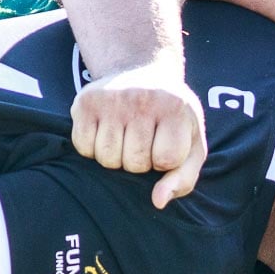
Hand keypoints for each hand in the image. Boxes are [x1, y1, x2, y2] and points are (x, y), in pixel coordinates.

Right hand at [70, 65, 206, 208]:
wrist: (141, 71)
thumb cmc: (169, 119)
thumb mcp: (190, 144)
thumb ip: (183, 178)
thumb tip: (158, 201)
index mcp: (176, 108)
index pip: (166, 160)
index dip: (163, 161)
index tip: (164, 142)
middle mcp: (143, 98)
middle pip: (134, 163)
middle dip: (138, 161)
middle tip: (141, 139)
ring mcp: (113, 98)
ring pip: (107, 158)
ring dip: (114, 157)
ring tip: (123, 136)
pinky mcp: (87, 101)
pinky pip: (83, 147)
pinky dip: (92, 147)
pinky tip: (104, 131)